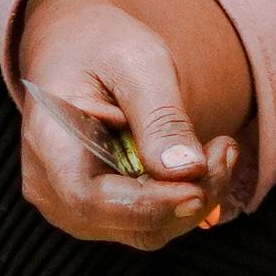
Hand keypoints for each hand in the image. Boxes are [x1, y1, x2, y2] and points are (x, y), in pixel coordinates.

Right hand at [17, 0, 254, 250]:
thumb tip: (186, 171)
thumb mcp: (137, 62)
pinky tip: (205, 161)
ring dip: (194, 197)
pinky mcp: (101, 212)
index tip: (198, 188)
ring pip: (147, 229)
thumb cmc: (102, 46)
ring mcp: (74, 207)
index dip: (148, 204)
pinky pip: (150, 222)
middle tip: (227, 148)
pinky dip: (184, 198)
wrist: (77, 49)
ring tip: (222, 148)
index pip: (92, 199)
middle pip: (129, 222)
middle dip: (189, 196)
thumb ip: (160, 116)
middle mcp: (53, 189)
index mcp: (48, 142)